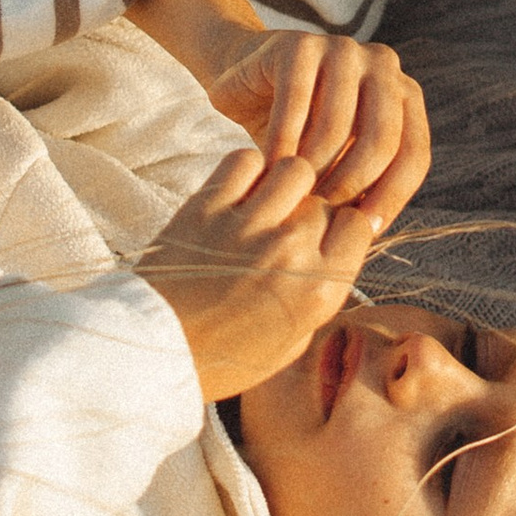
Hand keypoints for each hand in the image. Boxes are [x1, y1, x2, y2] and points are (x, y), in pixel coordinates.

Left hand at [143, 146, 379, 400]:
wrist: (156, 348)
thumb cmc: (225, 355)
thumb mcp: (291, 343)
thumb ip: (319, 295)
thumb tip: (332, 253)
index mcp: (316, 290)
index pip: (359, 224)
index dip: (343, 228)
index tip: (325, 239)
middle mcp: (289, 252)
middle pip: (324, 200)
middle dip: (310, 213)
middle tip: (284, 231)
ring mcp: (247, 225)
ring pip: (293, 169)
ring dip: (284, 185)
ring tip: (266, 207)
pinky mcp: (207, 207)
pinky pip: (245, 160)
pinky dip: (246, 171)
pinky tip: (238, 194)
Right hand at [207, 31, 427, 225]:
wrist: (246, 84)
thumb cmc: (299, 132)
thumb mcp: (338, 158)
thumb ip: (361, 185)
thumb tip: (368, 233)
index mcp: (404, 93)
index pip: (414, 152)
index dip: (393, 196)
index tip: (365, 231)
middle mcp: (383, 65)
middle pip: (381, 139)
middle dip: (350, 186)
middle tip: (320, 216)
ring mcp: (343, 49)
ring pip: (336, 126)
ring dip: (313, 170)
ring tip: (292, 199)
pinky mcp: (300, 45)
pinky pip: (295, 104)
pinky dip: (283, 144)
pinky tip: (270, 170)